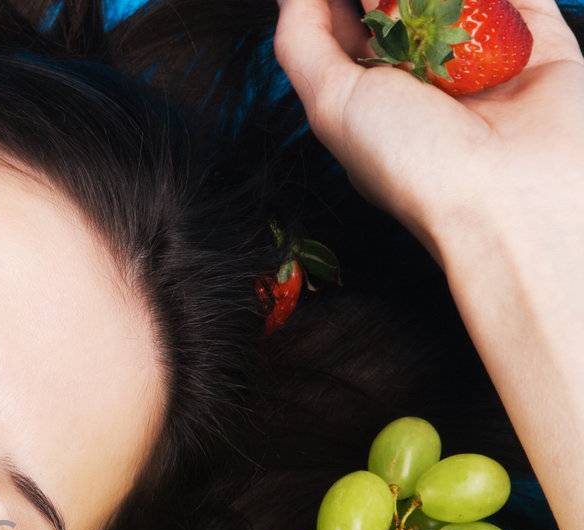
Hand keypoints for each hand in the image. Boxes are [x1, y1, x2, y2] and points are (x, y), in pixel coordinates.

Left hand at [273, 0, 583, 263]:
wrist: (506, 195)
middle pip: (404, 6)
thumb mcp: (331, 102)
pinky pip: (523, 0)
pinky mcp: (541, 49)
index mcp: (373, 98)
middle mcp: (426, 81)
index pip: (352, 28)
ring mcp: (483, 63)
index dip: (339, 0)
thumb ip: (302, 41)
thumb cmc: (411, 163)